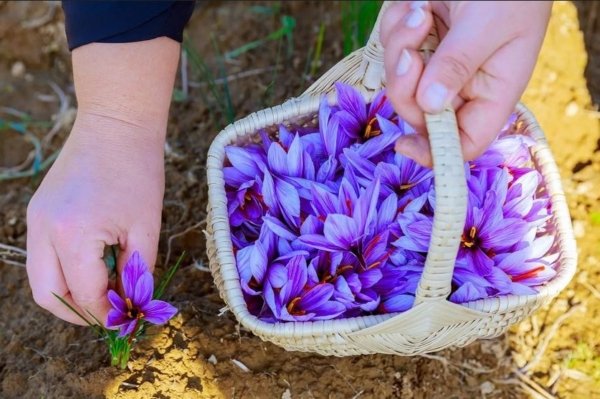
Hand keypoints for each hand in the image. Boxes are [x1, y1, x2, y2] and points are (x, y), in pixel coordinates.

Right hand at [26, 38, 179, 324]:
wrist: (116, 125)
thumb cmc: (138, 171)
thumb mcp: (146, 226)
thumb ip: (137, 269)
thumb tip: (131, 300)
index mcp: (73, 235)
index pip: (85, 295)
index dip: (106, 313)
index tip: (126, 317)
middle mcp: (44, 230)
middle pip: (49, 296)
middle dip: (79, 313)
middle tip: (109, 311)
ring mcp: (35, 219)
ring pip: (40, 279)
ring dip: (68, 294)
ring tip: (103, 290)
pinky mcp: (38, 211)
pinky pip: (42, 256)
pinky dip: (63, 271)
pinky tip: (93, 265)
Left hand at [380, 1, 551, 166]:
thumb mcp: (488, 25)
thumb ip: (458, 64)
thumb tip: (429, 105)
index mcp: (493, 92)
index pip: (465, 142)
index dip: (436, 153)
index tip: (405, 145)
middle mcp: (464, 84)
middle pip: (419, 113)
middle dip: (406, 83)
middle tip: (412, 48)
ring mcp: (438, 64)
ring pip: (399, 80)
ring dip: (399, 46)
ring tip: (420, 10)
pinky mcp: (420, 42)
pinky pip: (391, 48)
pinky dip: (395, 26)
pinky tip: (417, 4)